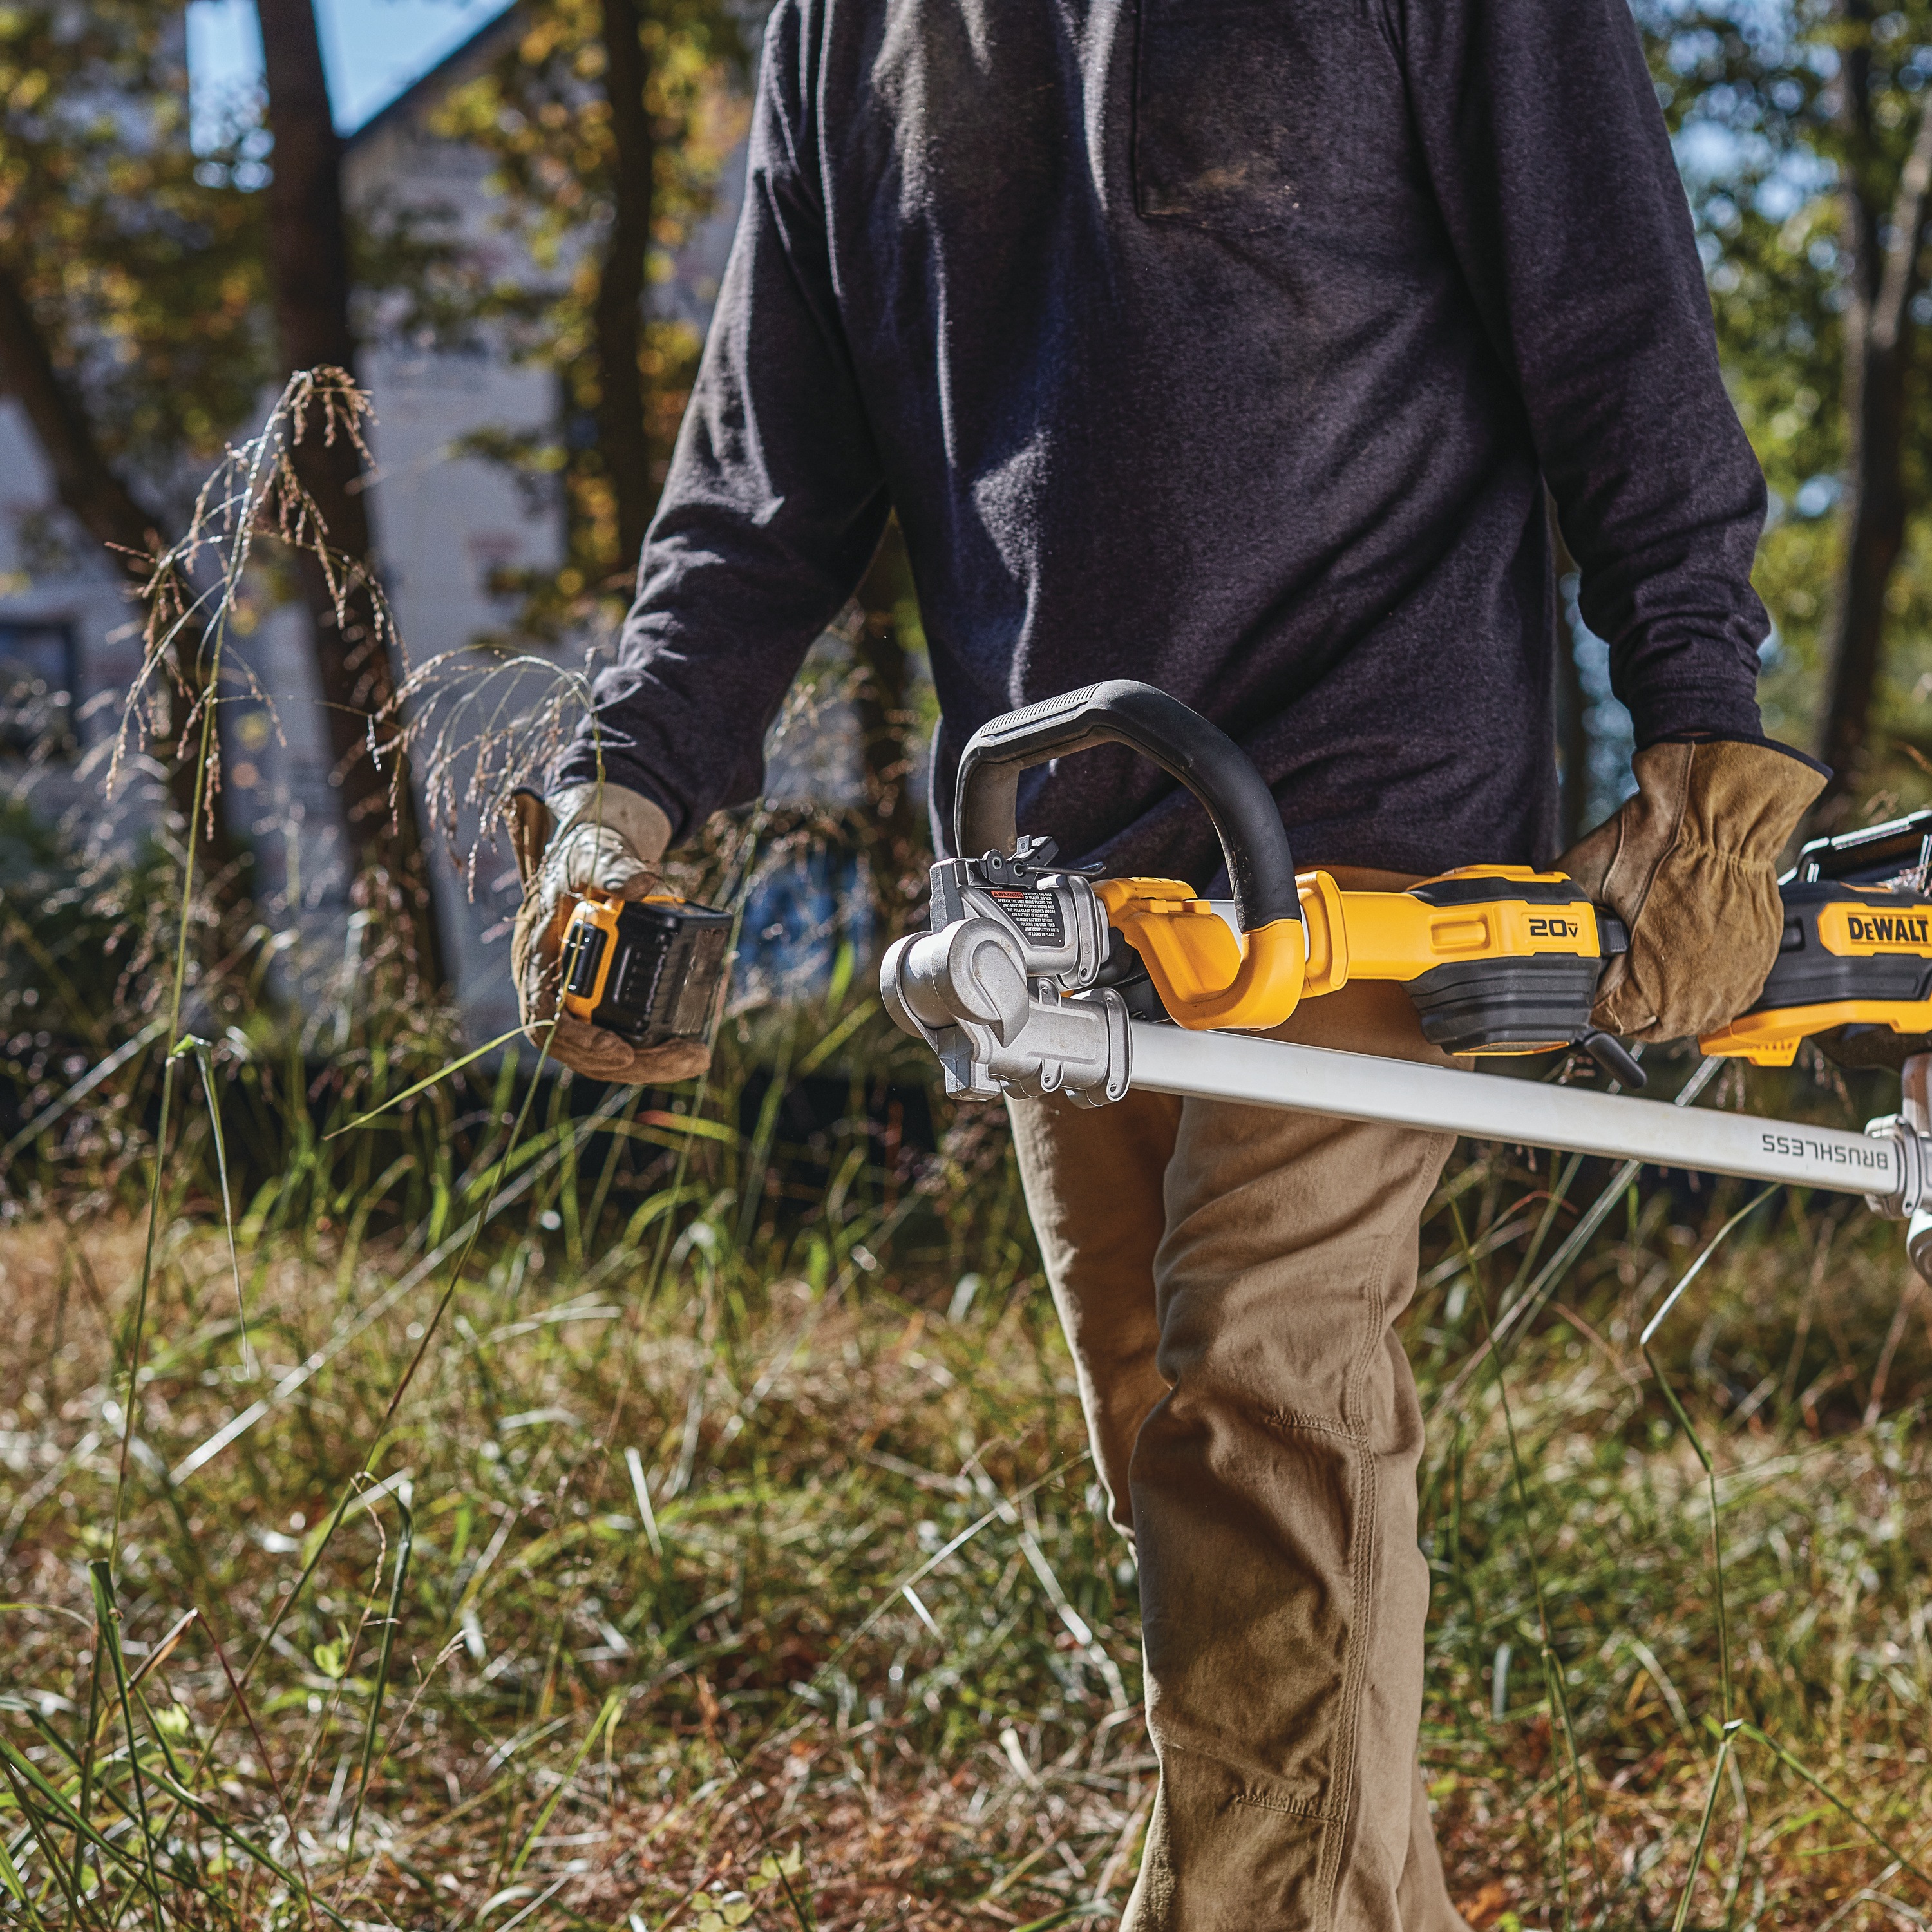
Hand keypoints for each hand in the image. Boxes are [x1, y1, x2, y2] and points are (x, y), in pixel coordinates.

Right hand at [508, 783, 710, 1082]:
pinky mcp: (600, 1003)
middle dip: (635, 1063)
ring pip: (605, 1054)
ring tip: (697, 1057)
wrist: (591, 861)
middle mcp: (551, 990)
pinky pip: (621, 1037)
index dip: (578, 1042)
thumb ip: (612, 868)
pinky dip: (653, 1048)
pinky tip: (689, 1046)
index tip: (620, 1050)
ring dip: (650, 1064)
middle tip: (688, 1057)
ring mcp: (576, 1001)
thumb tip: (643, 884)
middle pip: (582, 1051)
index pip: (544, 1020)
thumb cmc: (583, 859)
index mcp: (535, 960)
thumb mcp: (593, 855)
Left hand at [1558, 737, 1826, 1043]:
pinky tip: (1685, 973)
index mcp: (1655, 985)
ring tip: (1645, 980)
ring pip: (1693, 1018)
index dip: (1590, 1004)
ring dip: (1665, 1006)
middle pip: (1650, 1027)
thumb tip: (1534, 911)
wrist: (1721, 814)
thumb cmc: (1662, 844)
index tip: (1584, 988)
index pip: (1610, 1020)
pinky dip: (1704, 989)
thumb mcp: (1584, 876)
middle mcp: (1700, 993)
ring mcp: (1735, 978)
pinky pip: (1728, 995)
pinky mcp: (1759, 959)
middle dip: (1625, 1009)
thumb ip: (1558, 907)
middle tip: (1609, 986)